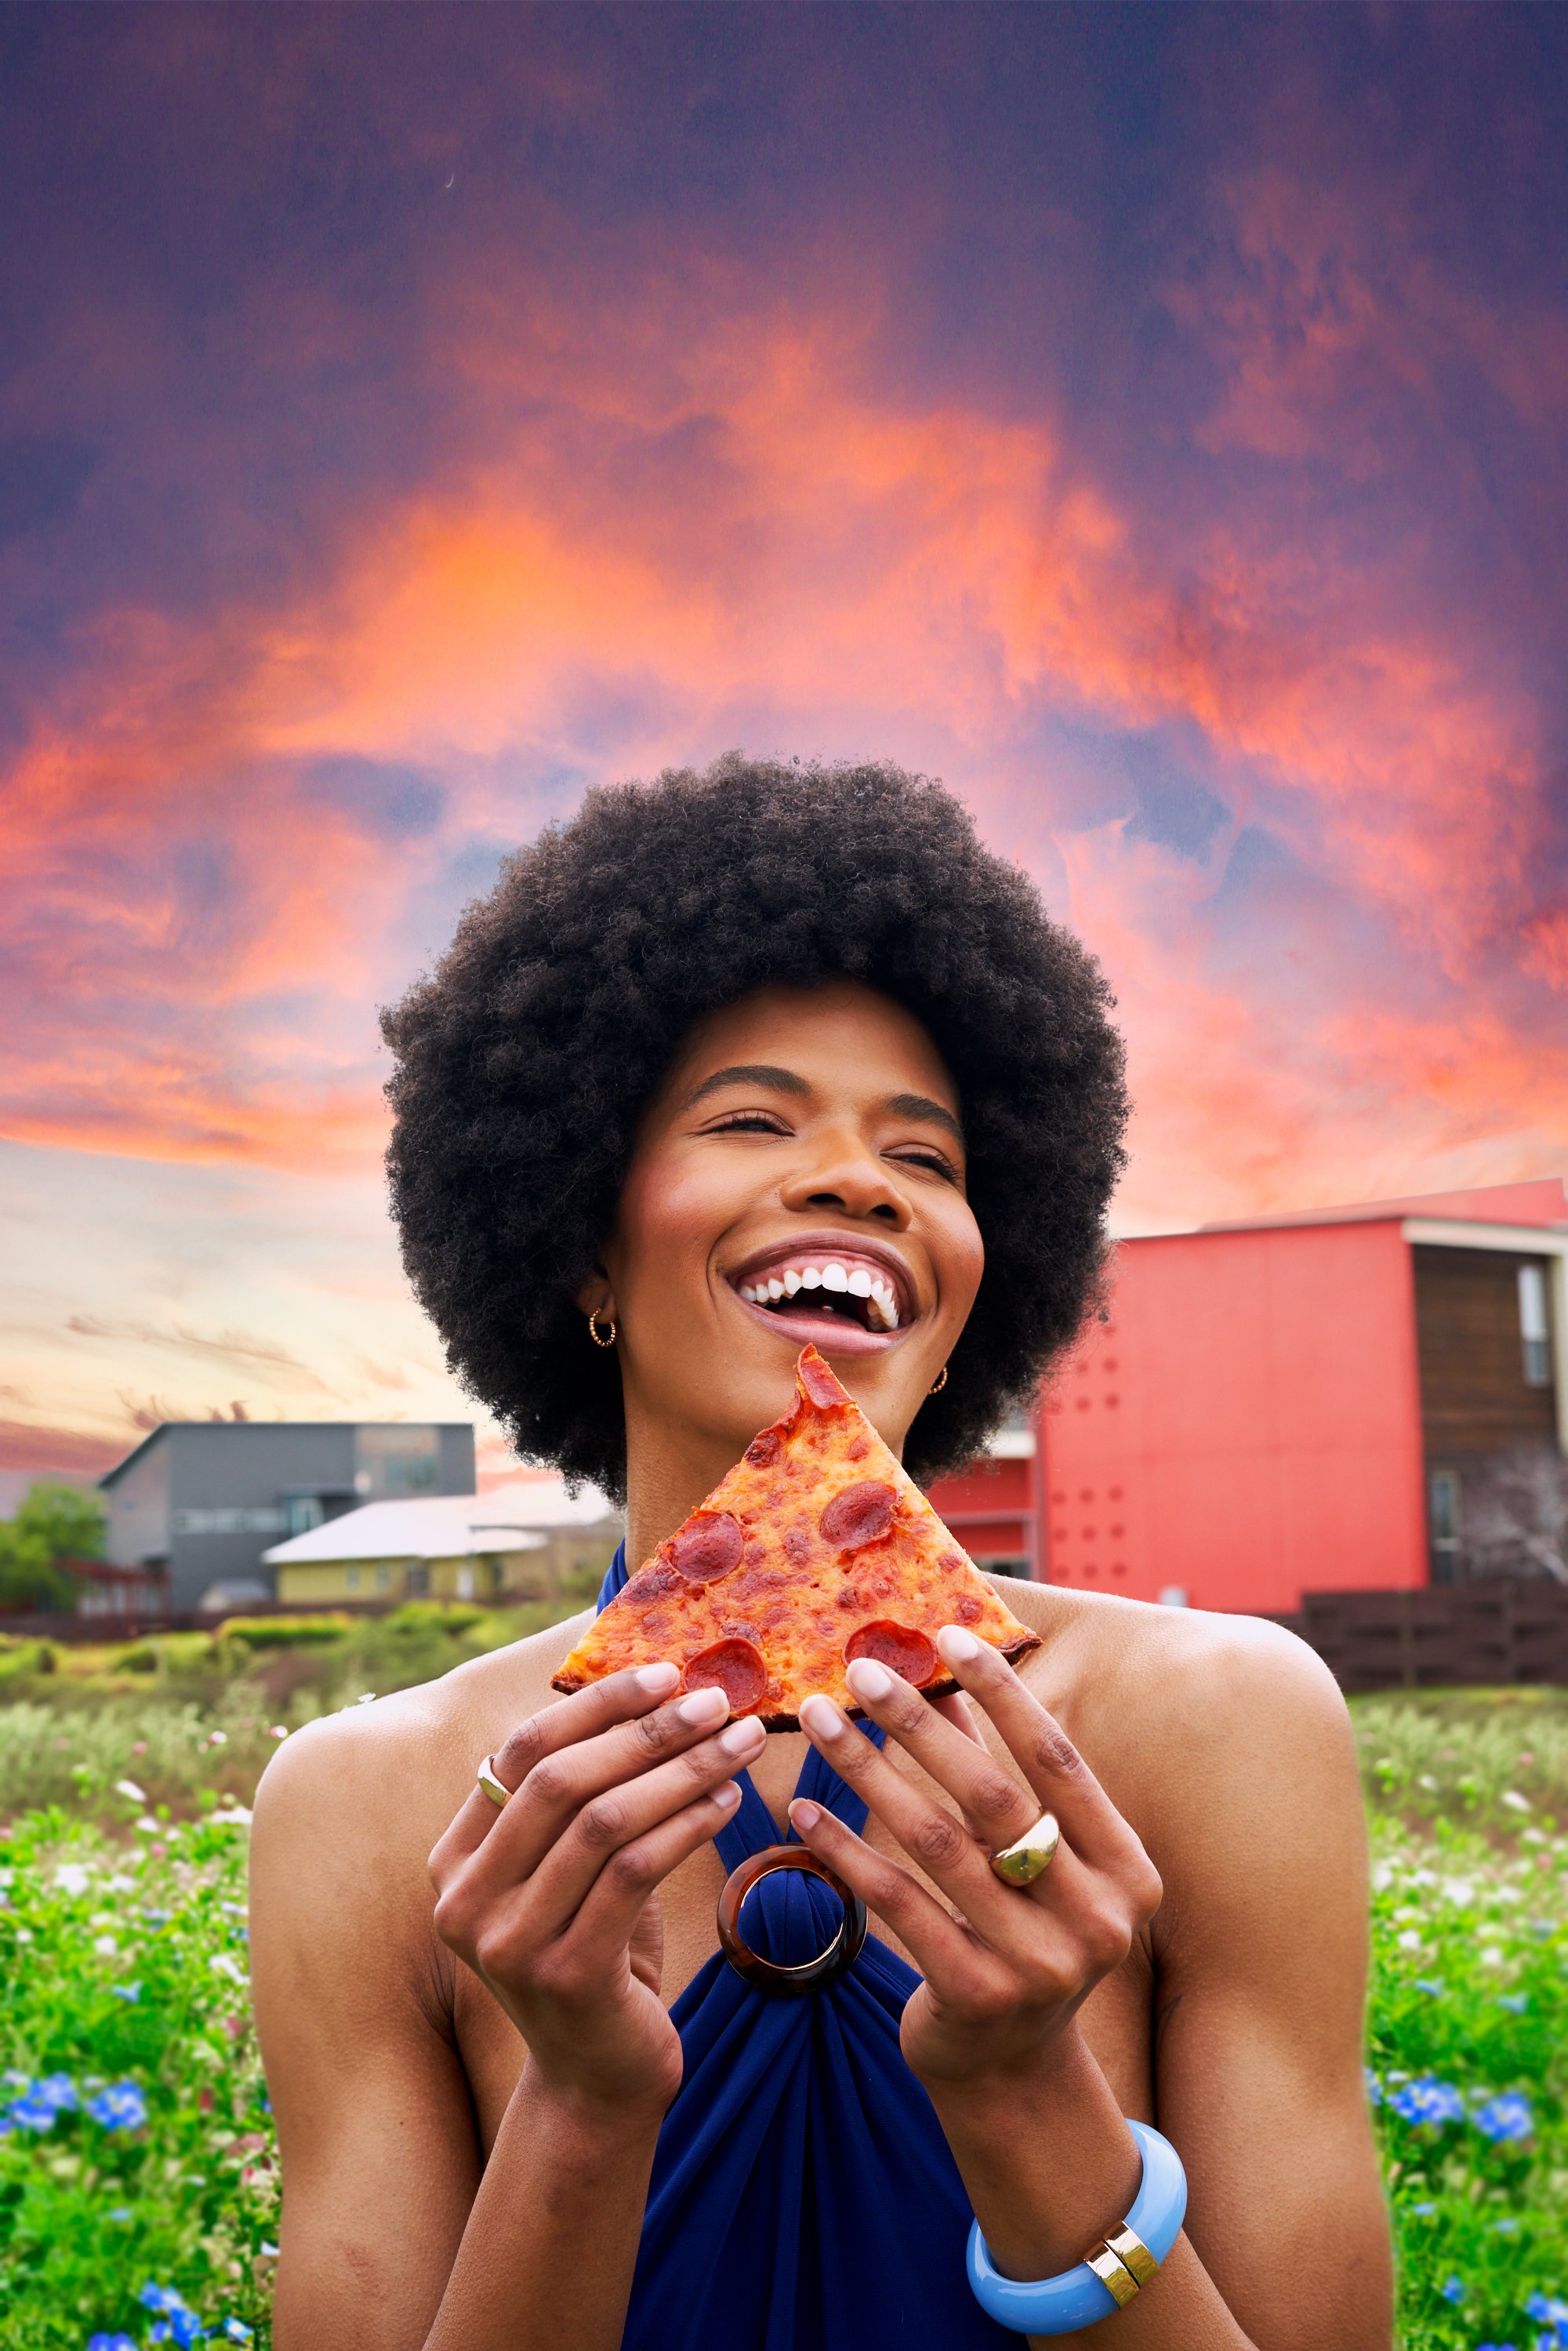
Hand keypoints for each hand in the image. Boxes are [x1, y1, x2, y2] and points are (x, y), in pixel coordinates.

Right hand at [428, 1665, 765, 2119]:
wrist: (598, 2081)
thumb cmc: (597, 1953)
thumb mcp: (571, 1873)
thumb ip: (579, 1800)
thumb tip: (650, 1692)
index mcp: (456, 1859)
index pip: (520, 1751)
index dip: (594, 1705)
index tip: (663, 1672)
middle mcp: (466, 1900)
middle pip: (560, 1780)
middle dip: (645, 1731)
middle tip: (716, 1702)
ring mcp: (509, 1943)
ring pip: (603, 1821)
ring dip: (681, 1771)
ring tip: (740, 1743)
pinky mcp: (565, 1975)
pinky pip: (634, 1873)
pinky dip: (687, 1825)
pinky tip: (729, 1803)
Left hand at [791, 1627, 1161, 2091]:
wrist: (1010, 2071)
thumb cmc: (1020, 1938)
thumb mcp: (1038, 1866)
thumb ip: (1003, 1780)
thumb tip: (945, 1677)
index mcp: (1126, 1870)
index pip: (1058, 1760)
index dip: (1003, 1693)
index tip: (948, 1634)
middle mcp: (1094, 1917)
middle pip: (992, 1795)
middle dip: (919, 1722)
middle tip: (860, 1669)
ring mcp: (1039, 1963)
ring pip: (935, 1842)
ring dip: (867, 1772)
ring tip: (818, 1721)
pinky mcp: (975, 1995)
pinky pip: (897, 1903)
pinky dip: (846, 1849)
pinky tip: (805, 1809)